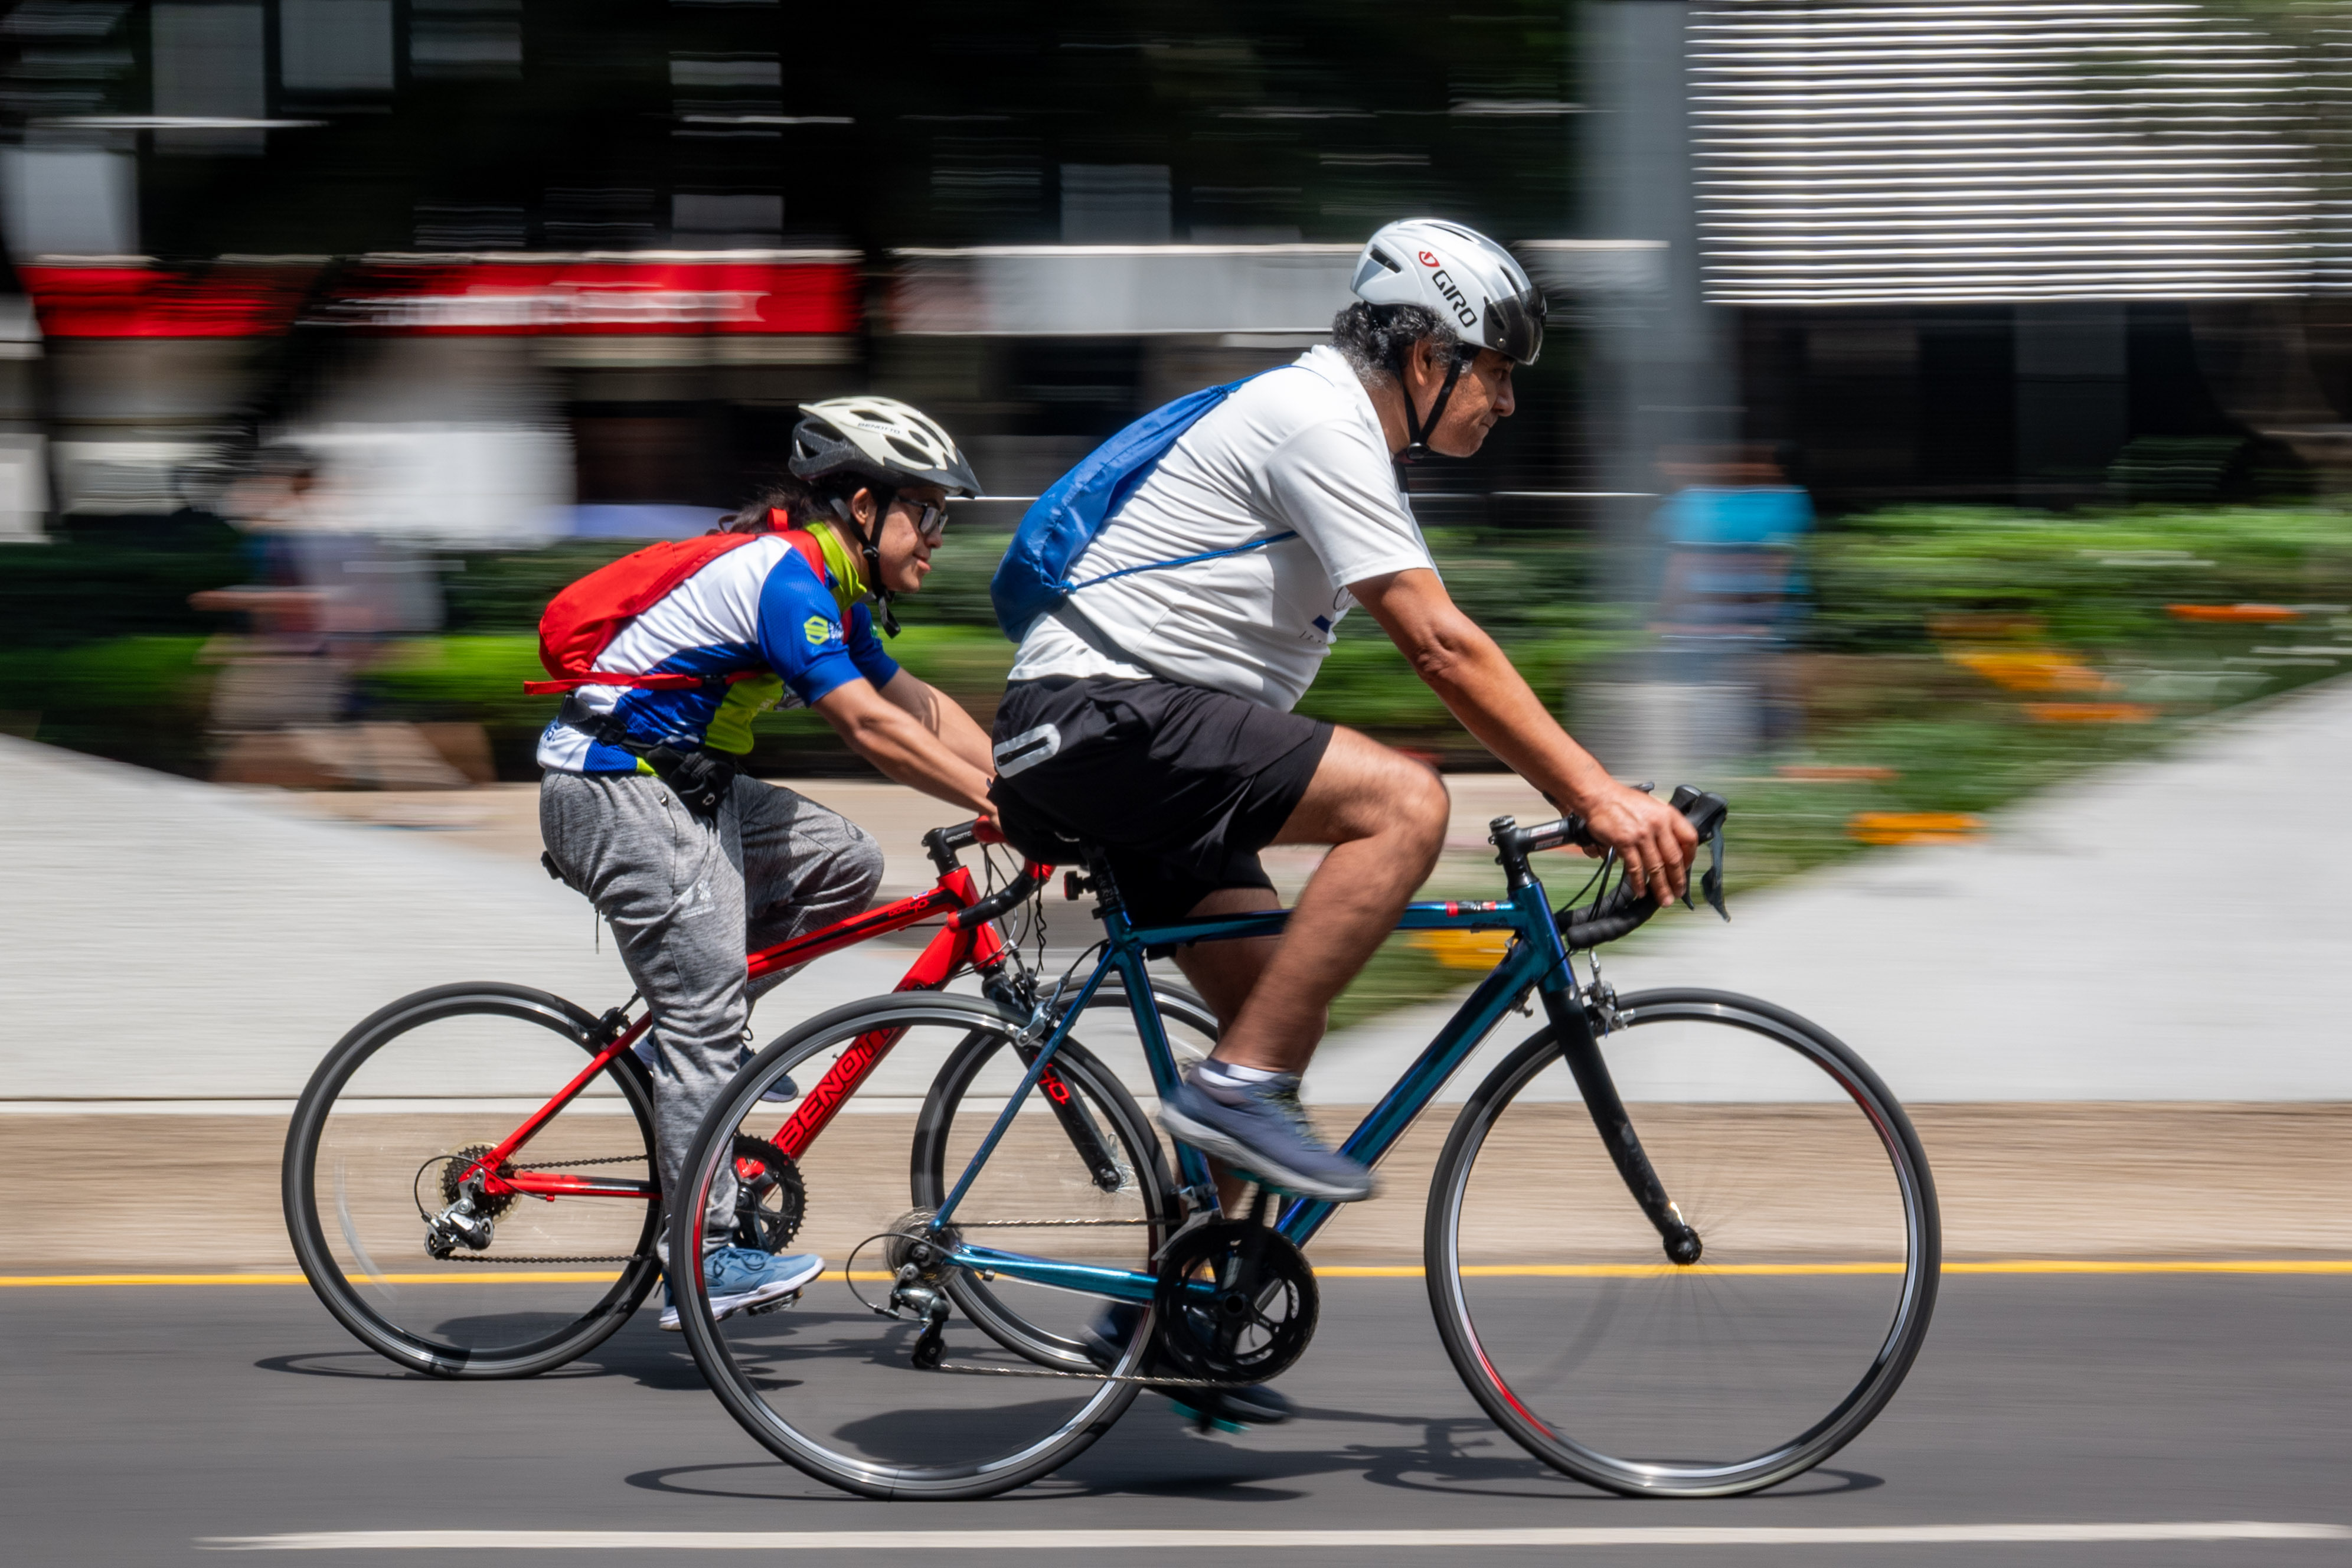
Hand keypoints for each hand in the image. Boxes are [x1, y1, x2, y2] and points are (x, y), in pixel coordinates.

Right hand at [1579, 782, 1697, 905]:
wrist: (1600, 796)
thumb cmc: (1624, 801)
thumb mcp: (1653, 806)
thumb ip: (1665, 825)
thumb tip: (1673, 847)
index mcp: (1668, 814)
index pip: (1689, 839)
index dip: (1690, 858)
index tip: (1686, 869)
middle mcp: (1657, 824)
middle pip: (1674, 858)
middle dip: (1677, 880)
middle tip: (1677, 892)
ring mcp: (1641, 834)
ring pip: (1656, 867)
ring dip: (1660, 887)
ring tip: (1663, 898)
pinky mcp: (1625, 842)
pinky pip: (1635, 867)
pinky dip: (1638, 882)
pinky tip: (1640, 890)